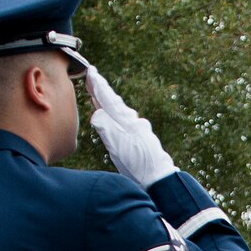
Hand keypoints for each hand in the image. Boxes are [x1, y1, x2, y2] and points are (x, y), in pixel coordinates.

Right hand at [85, 67, 177, 186]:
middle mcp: (132, 122)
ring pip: (120, 110)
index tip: (91, 71)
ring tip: (98, 94)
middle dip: (102, 89)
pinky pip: (124, 121)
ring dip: (108, 101)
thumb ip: (107, 129)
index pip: (109, 100)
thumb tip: (96, 113)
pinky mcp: (140, 139)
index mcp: (126, 122)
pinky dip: (116, 115)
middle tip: (92, 75)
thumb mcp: (120, 148)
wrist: (159, 179)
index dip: (99, 86)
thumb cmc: (139, 165)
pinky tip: (115, 117)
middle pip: (114, 102)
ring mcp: (137, 130)